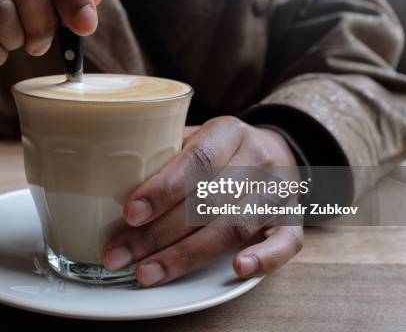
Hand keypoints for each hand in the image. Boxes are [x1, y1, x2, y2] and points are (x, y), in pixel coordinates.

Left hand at [102, 116, 303, 286]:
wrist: (277, 150)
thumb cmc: (221, 149)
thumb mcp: (196, 136)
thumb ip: (165, 153)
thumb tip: (112, 180)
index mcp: (228, 132)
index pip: (197, 161)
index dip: (163, 189)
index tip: (130, 214)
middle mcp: (257, 159)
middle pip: (207, 201)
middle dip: (157, 234)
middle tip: (119, 256)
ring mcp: (278, 191)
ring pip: (233, 227)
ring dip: (187, 256)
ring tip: (148, 273)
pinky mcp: (292, 219)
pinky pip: (286, 243)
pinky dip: (264, 258)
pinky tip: (237, 269)